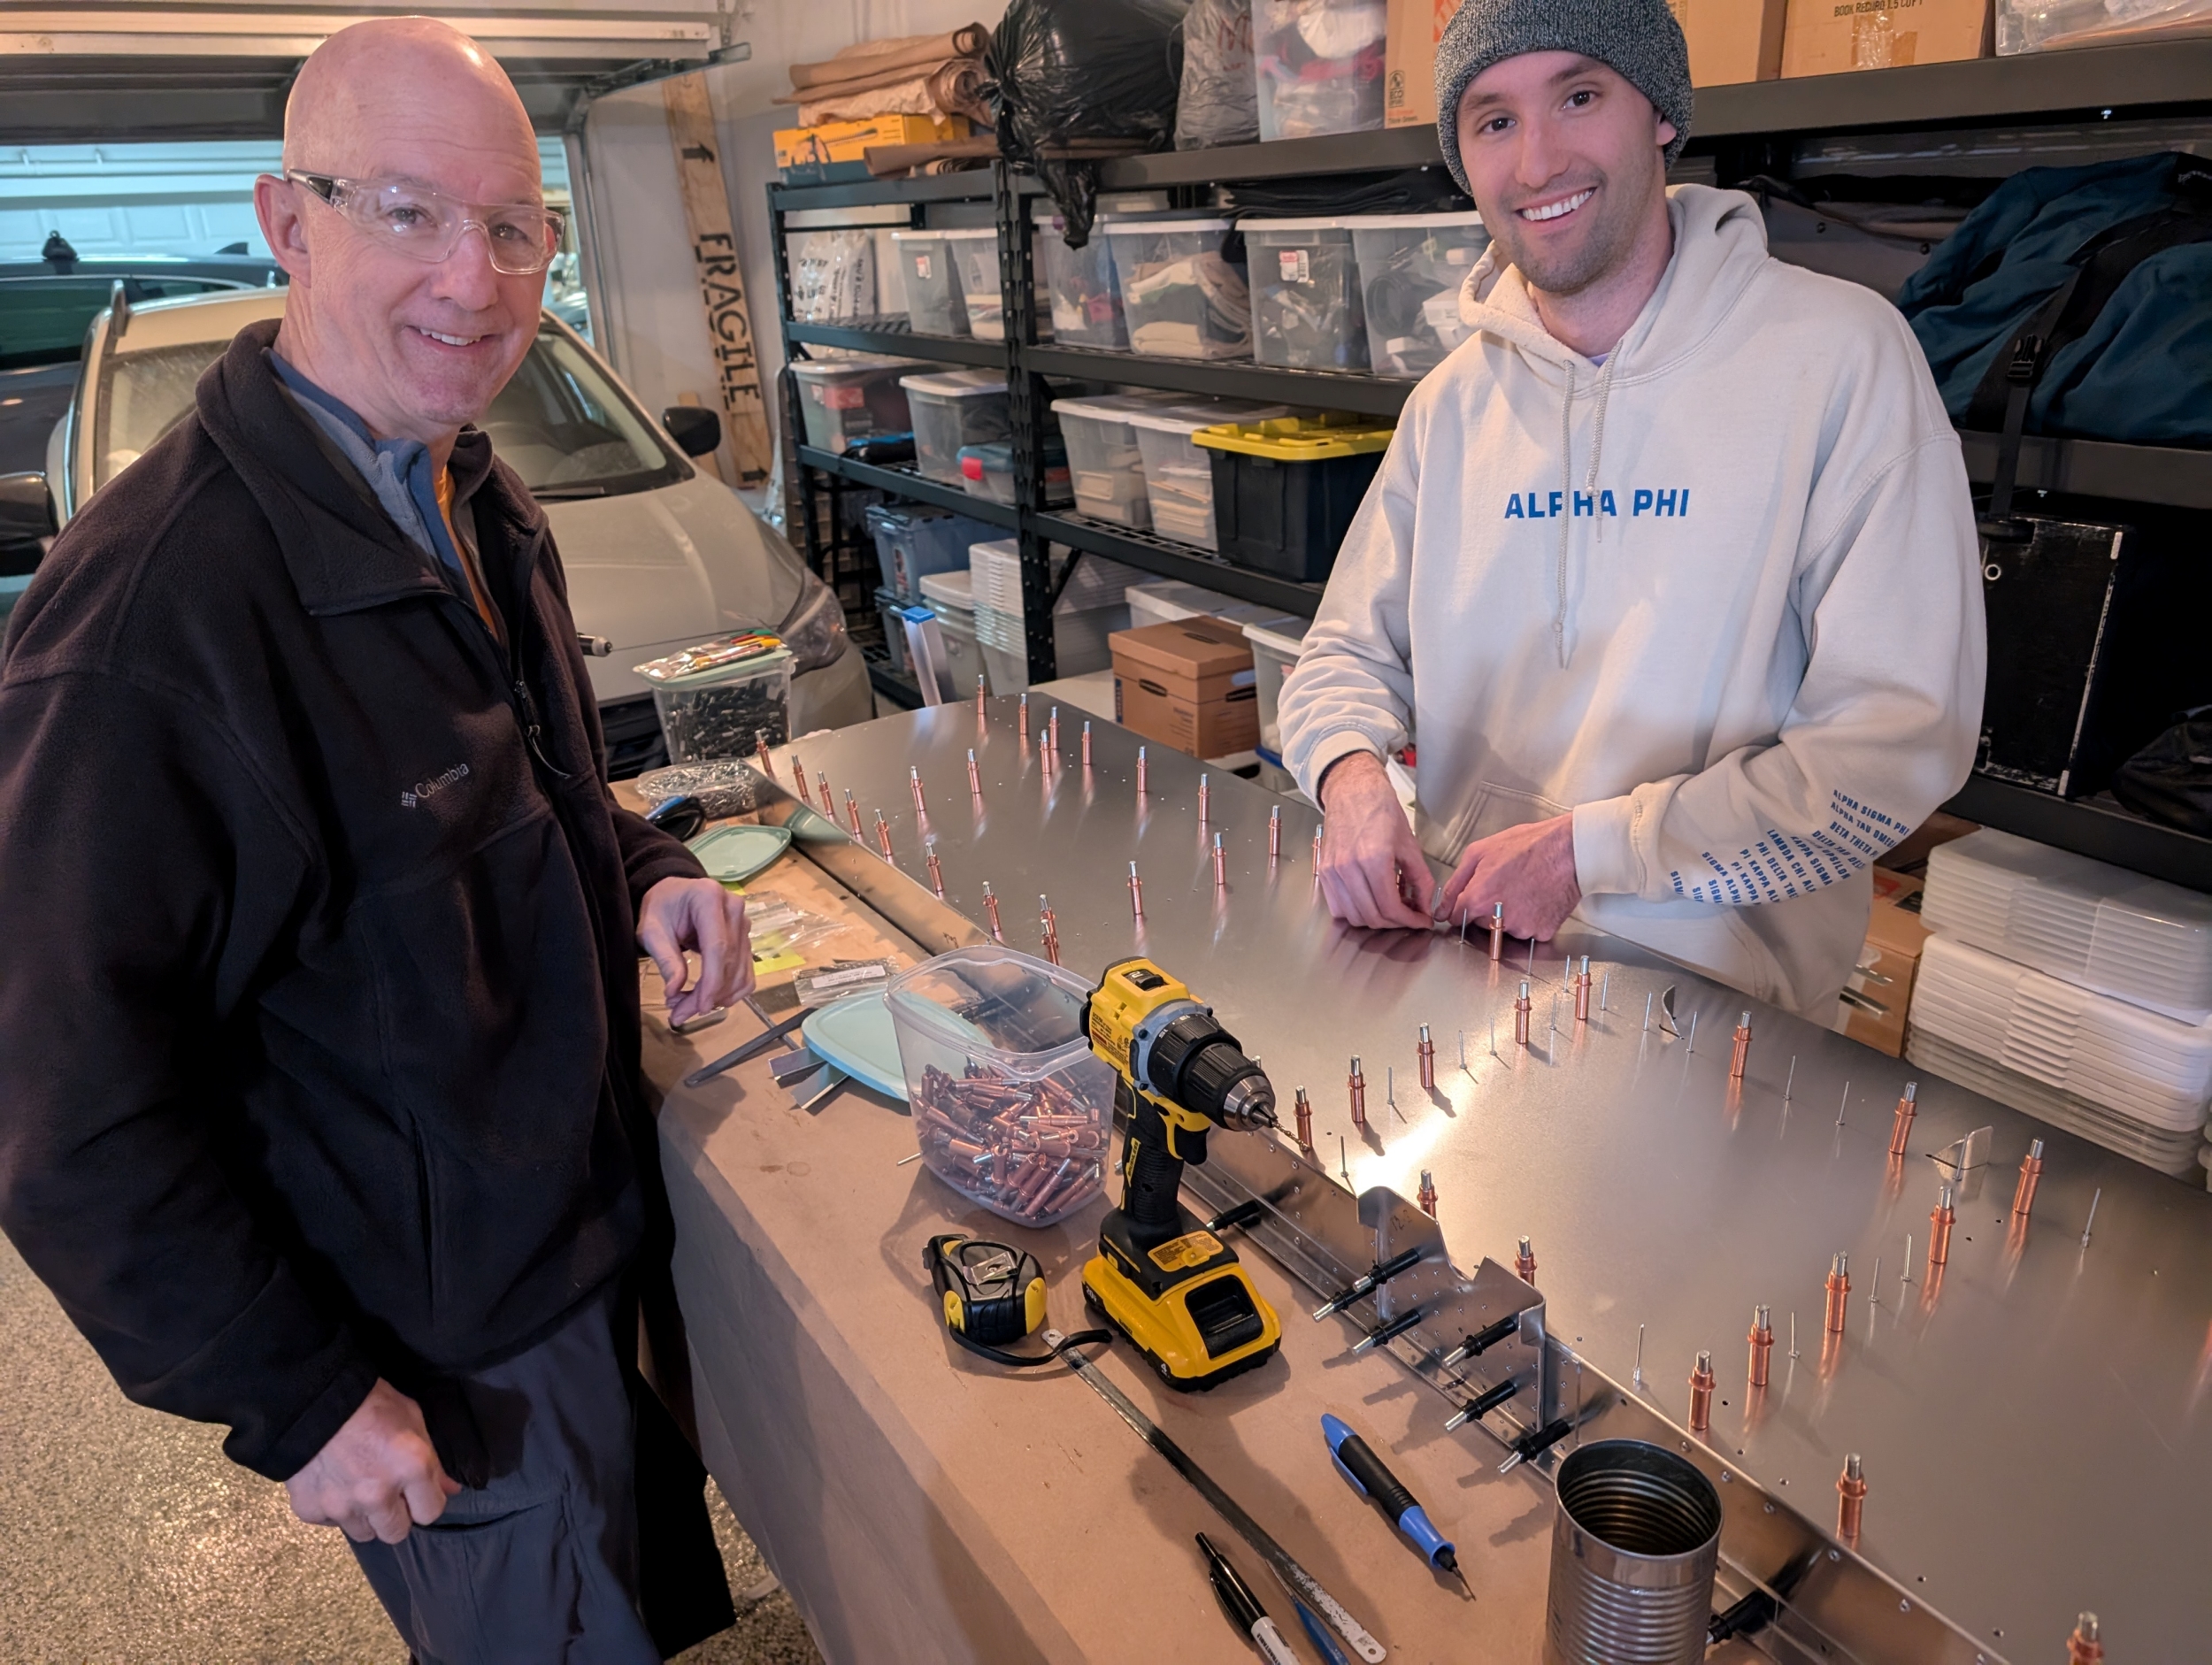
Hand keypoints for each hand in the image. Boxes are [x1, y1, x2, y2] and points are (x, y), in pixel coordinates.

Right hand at [285, 1378, 460, 1543]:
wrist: (310, 1400)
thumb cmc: (369, 1402)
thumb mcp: (412, 1419)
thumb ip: (433, 1461)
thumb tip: (449, 1489)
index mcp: (411, 1468)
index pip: (431, 1513)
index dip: (425, 1502)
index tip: (417, 1493)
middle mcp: (378, 1495)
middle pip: (396, 1533)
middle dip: (396, 1516)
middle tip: (387, 1493)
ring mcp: (342, 1507)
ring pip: (363, 1533)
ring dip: (365, 1516)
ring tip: (358, 1487)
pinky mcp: (311, 1511)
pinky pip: (330, 1523)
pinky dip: (333, 1508)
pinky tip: (332, 1482)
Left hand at [639, 875, 753, 1024]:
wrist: (674, 895)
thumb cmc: (660, 908)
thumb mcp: (651, 931)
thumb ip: (665, 958)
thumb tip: (674, 991)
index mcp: (709, 898)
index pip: (718, 947)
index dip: (711, 982)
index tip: (699, 1008)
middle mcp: (734, 909)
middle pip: (729, 962)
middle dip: (708, 995)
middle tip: (679, 1013)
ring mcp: (744, 924)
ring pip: (741, 973)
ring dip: (718, 997)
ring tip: (686, 1006)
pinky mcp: (746, 939)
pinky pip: (746, 974)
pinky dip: (730, 992)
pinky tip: (709, 999)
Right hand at [1317, 752, 1435, 930]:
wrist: (1353, 791)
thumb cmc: (1381, 811)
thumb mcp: (1409, 845)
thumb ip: (1421, 880)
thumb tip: (1425, 907)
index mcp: (1373, 859)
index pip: (1390, 908)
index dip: (1409, 920)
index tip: (1421, 921)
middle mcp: (1348, 868)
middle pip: (1372, 916)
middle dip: (1395, 923)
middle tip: (1409, 916)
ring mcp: (1332, 871)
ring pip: (1353, 916)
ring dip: (1375, 919)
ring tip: (1390, 908)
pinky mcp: (1324, 872)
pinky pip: (1338, 907)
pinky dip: (1355, 912)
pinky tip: (1370, 901)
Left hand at [1437, 814, 1581, 941]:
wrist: (1569, 850)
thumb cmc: (1526, 845)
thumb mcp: (1479, 852)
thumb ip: (1455, 883)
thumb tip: (1442, 909)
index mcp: (1477, 899)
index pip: (1456, 918)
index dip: (1463, 906)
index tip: (1472, 898)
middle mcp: (1497, 919)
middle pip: (1480, 924)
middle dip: (1486, 908)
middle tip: (1504, 885)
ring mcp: (1521, 928)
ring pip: (1505, 929)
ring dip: (1509, 915)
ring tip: (1524, 888)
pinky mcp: (1541, 933)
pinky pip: (1529, 931)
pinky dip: (1531, 918)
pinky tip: (1537, 898)